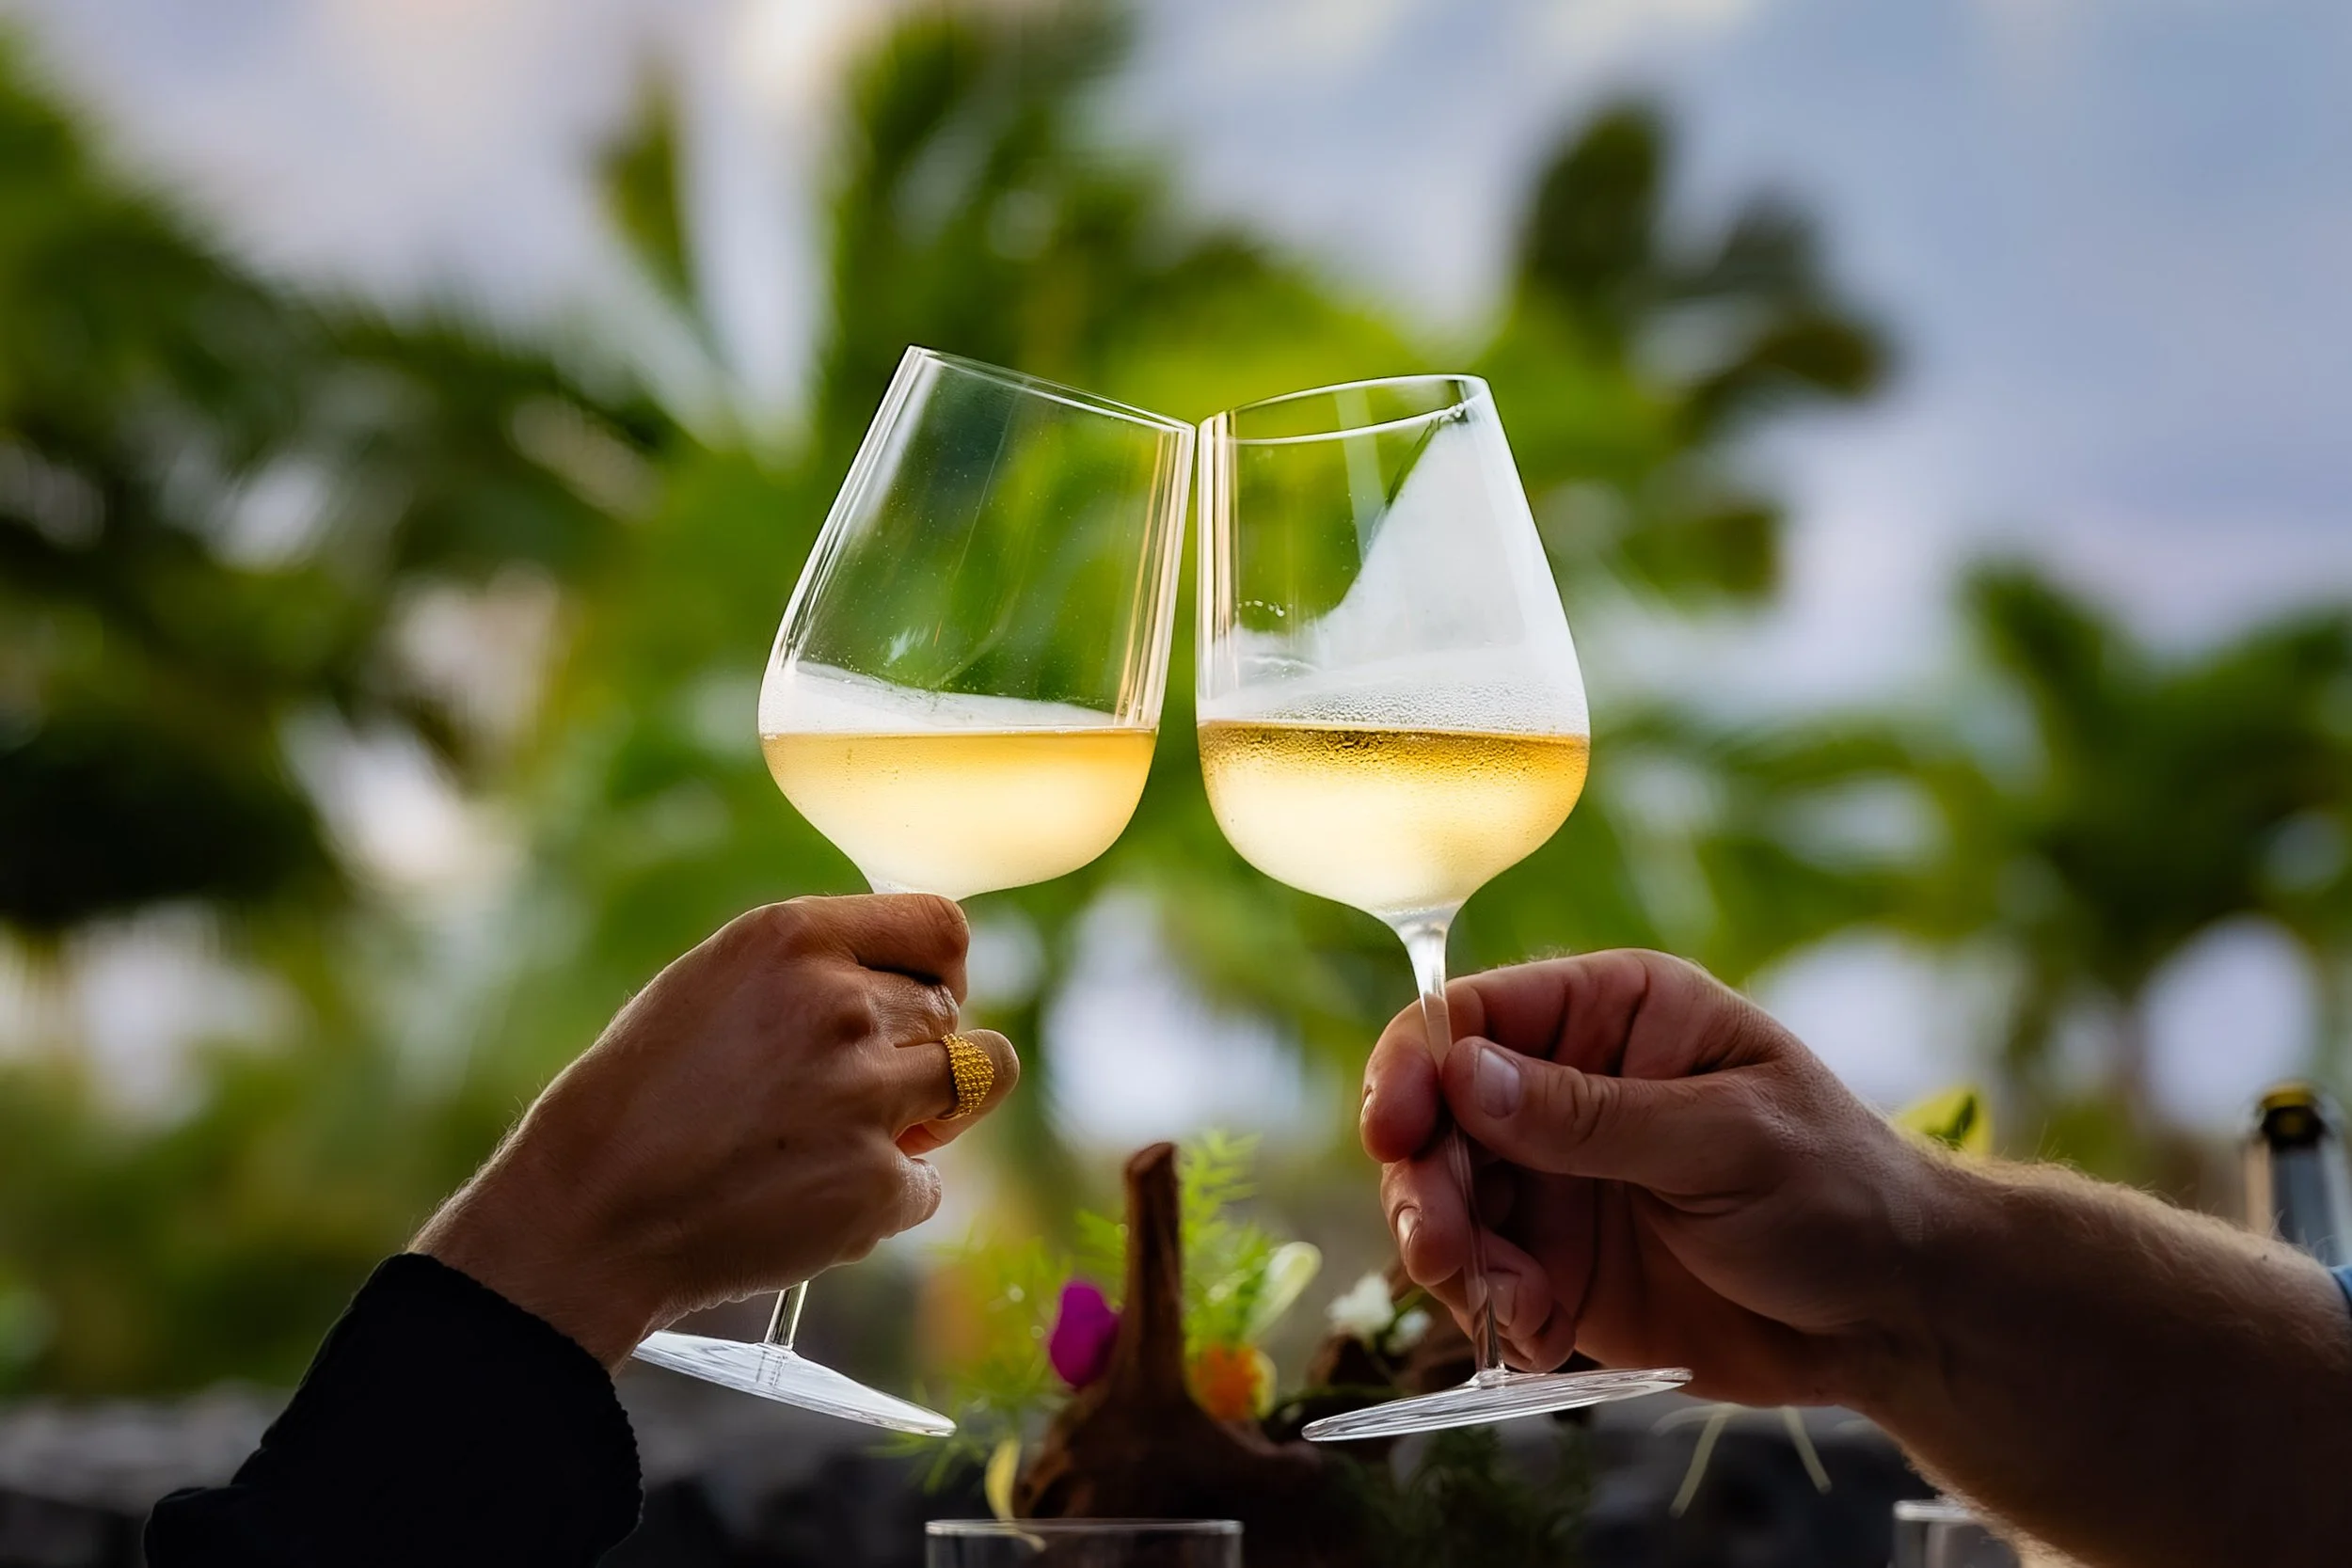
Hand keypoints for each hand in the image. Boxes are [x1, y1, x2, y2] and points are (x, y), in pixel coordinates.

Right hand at [414, 894, 1017, 1365]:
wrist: (587, 1215)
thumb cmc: (640, 1099)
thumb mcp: (715, 986)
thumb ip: (816, 971)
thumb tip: (924, 987)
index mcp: (794, 938)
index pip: (942, 927)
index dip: (944, 972)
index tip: (924, 1003)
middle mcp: (841, 1003)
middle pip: (952, 1017)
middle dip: (913, 1057)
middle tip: (836, 1100)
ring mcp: (867, 1093)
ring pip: (973, 1084)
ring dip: (925, 1117)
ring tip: (841, 1142)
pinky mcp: (877, 1181)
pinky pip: (927, 1182)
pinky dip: (883, 1200)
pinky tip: (807, 1203)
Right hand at [1360, 949, 1932, 1407]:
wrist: (1895, 1313)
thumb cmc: (1837, 1188)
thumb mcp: (1724, 1138)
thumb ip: (1590, 1115)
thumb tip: (1463, 1074)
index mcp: (1610, 1017)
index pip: (1473, 1016)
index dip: (1415, 1067)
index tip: (1394, 1131)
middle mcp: (1563, 1091)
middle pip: (1436, 1119)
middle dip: (1424, 1184)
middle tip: (1443, 1247)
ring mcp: (1555, 1182)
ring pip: (1443, 1205)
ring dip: (1451, 1258)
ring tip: (1507, 1304)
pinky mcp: (1557, 1268)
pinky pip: (1484, 1286)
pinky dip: (1493, 1317)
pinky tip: (1543, 1339)